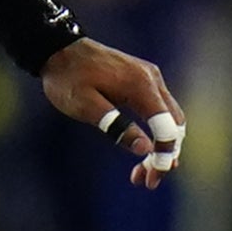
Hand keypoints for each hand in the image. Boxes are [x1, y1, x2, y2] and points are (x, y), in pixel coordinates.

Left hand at [41, 37, 185, 188]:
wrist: (58, 49)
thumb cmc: (68, 78)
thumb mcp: (86, 106)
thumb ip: (116, 126)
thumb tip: (145, 149)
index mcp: (140, 85)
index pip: (166, 126)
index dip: (164, 155)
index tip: (152, 179)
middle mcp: (151, 79)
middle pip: (174, 124)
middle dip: (164, 155)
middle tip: (147, 181)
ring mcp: (149, 77)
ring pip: (169, 118)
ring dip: (161, 146)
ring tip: (141, 173)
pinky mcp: (143, 79)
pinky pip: (159, 109)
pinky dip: (155, 131)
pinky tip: (142, 149)